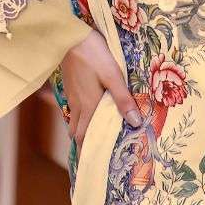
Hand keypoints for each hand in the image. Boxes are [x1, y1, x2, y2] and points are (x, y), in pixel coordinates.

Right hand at [61, 28, 143, 148]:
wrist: (69, 36)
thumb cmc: (93, 54)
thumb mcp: (112, 75)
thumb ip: (123, 99)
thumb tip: (135, 123)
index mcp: (88, 106)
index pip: (84, 137)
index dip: (86, 153)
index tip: (90, 168)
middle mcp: (78, 105)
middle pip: (77, 132)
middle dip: (84, 146)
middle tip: (93, 156)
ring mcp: (71, 95)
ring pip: (75, 121)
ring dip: (81, 131)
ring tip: (92, 137)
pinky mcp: (70, 86)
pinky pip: (74, 109)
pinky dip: (80, 118)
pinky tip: (89, 112)